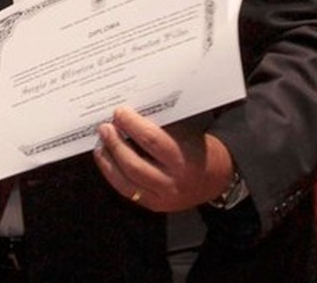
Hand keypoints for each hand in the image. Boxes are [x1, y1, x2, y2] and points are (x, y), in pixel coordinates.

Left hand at [93, 106, 233, 212]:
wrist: (215, 178)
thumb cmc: (197, 149)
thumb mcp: (185, 133)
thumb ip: (159, 127)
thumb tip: (129, 116)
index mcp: (183, 159)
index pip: (152, 140)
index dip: (132, 125)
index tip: (119, 112)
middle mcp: (171, 182)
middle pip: (134, 163)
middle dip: (115, 143)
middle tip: (105, 127)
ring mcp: (161, 197)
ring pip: (126, 181)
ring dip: (108, 160)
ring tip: (101, 143)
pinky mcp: (154, 205)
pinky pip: (127, 191)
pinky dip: (112, 174)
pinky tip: (106, 160)